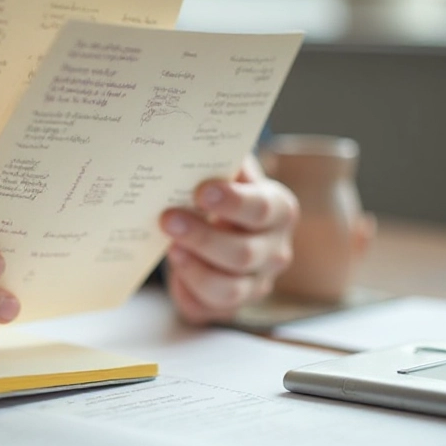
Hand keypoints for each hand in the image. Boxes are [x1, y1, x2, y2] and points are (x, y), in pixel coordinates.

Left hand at [159, 155, 298, 323]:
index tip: (201, 190)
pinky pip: (212, 306)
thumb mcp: (224, 172)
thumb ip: (217, 158)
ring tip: (170, 247)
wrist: (220, 229)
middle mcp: (275, 250)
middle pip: (244, 253)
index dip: (232, 201)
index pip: (262, 209)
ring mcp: (256, 282)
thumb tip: (190, 139)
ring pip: (229, 287)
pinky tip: (176, 267)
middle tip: (167, 218)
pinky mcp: (231, 305)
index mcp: (278, 210)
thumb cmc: (220, 196)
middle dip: (203, 237)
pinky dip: (190, 288)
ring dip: (195, 267)